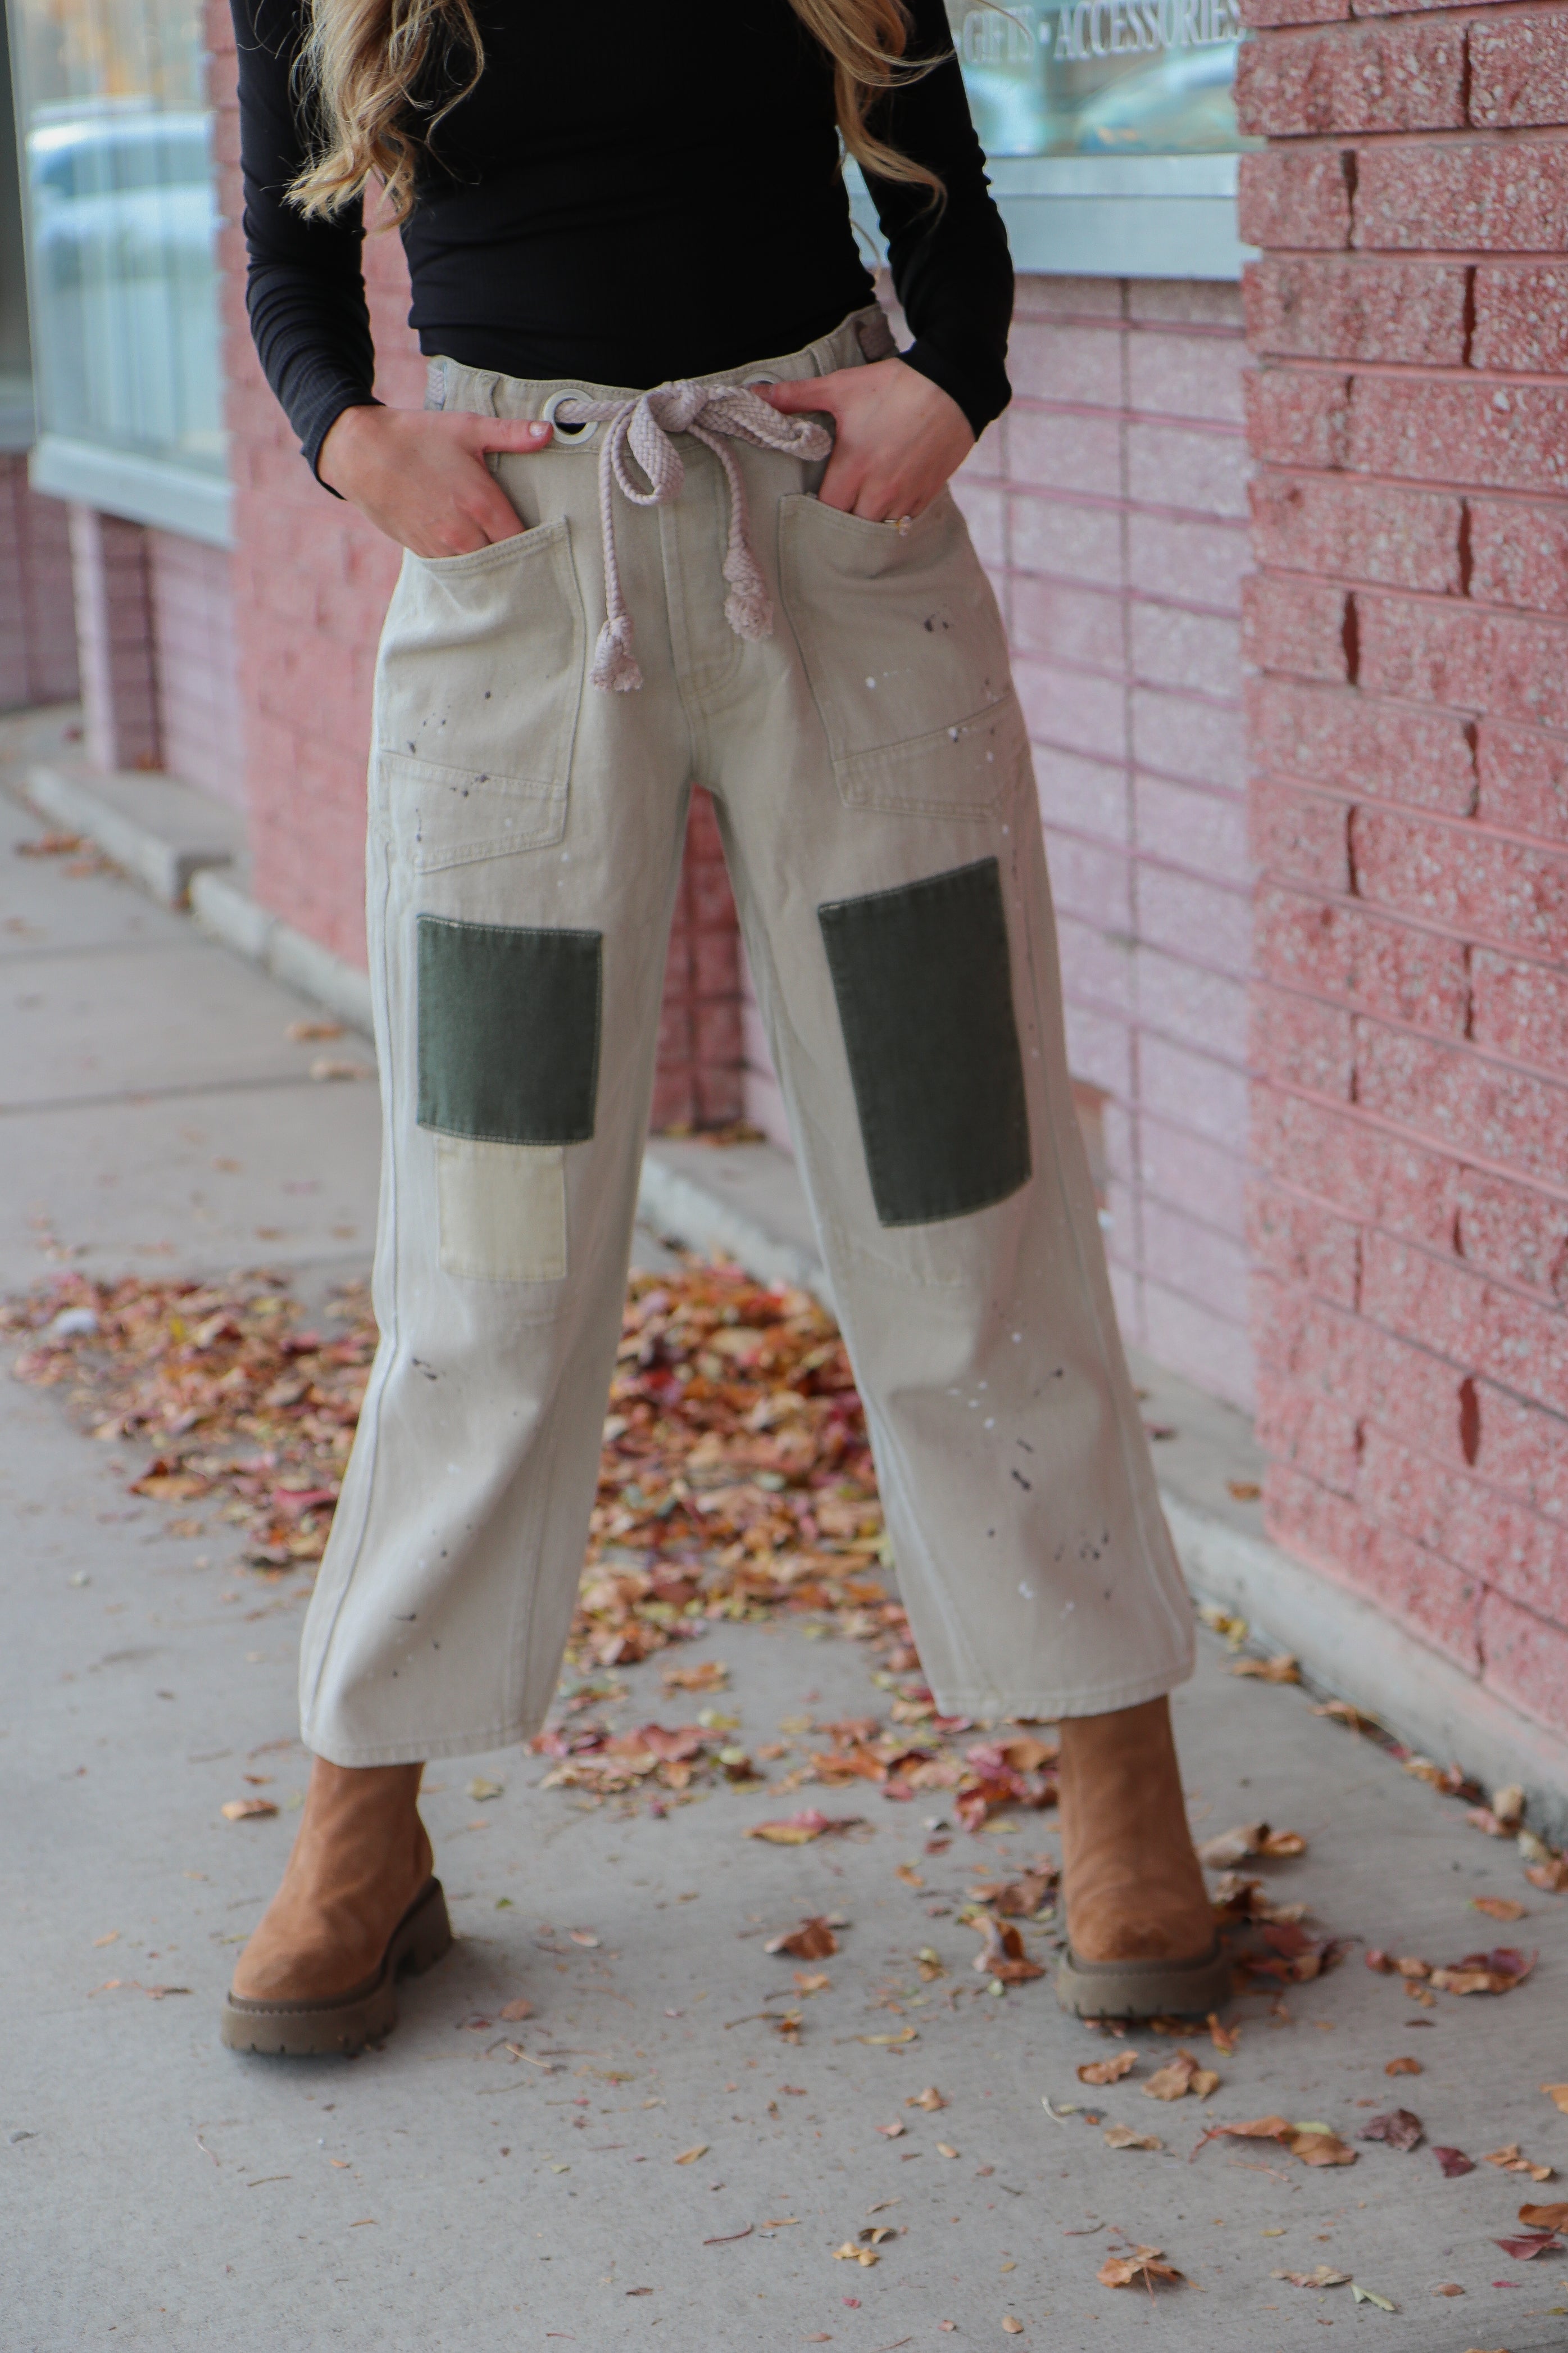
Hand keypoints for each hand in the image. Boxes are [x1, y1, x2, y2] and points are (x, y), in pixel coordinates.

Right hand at [317, 404, 554, 557]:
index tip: (544, 536)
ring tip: (501, 553)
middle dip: (515, 555)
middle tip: (528, 549)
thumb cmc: (418, 436)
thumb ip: (512, 434)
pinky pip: (454, 568)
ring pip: (479, 569)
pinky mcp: (422, 552)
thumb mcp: (468, 428)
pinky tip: (472, 552)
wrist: (362, 452)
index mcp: (483, 504)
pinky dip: (465, 563)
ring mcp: (441, 546)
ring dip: (490, 562)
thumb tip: (548, 431)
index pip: (524, 540)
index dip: (536, 541)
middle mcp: (464, 533)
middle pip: (504, 560)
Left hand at [762, 357, 972, 522]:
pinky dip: (893, 518)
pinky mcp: (927, 495)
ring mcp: (906, 496)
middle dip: (841, 521)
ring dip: (867, 523)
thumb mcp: (841, 387)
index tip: (814, 501)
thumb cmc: (894, 386)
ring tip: (858, 511)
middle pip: (851, 528)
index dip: (816, 511)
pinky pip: (904, 523)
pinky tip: (886, 505)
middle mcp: (879, 490)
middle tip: (834, 510)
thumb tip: (755, 395)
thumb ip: (796, 397)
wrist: (953, 385)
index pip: (826, 512)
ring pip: (879, 530)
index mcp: (853, 468)